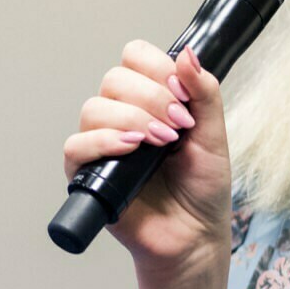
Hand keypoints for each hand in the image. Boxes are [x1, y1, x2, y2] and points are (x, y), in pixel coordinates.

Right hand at [63, 41, 231, 288]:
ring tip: (160, 143)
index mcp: (149, 99)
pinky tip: (131, 149)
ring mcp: (103, 144)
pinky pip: (76, 145)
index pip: (135, 57)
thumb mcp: (213, 134)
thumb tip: (187, 53)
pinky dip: (103, 142)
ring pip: (94, 108)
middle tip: (177, 126)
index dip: (157, 69)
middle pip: (114, 79)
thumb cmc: (202, 189)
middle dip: (151, 98)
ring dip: (131, 119)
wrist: (195, 235)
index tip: (183, 97)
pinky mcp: (87, 173)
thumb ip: (203, 92)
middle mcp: (122, 116)